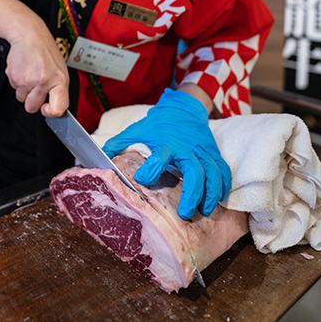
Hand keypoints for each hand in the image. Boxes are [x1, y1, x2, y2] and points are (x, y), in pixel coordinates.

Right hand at [0, 0, 69, 115]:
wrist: (30, 35)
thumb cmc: (47, 53)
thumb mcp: (61, 71)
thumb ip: (58, 91)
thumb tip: (54, 110)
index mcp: (59, 80)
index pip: (57, 109)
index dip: (50, 113)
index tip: (47, 108)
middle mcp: (43, 81)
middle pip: (32, 108)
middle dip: (33, 101)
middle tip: (37, 86)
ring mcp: (26, 79)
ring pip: (22, 99)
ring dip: (25, 90)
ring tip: (31, 74)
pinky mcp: (13, 76)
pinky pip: (15, 89)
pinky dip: (18, 82)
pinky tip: (24, 70)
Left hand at [102, 89, 230, 219]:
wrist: (183, 108)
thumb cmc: (158, 124)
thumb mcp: (136, 131)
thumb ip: (118, 145)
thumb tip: (97, 160)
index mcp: (165, 143)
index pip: (159, 157)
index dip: (151, 168)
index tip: (143, 179)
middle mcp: (186, 148)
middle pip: (194, 171)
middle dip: (191, 193)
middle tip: (184, 212)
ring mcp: (202, 151)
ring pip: (212, 174)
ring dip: (210, 194)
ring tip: (204, 210)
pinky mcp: (213, 153)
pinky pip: (223, 171)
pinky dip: (222, 186)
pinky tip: (217, 200)